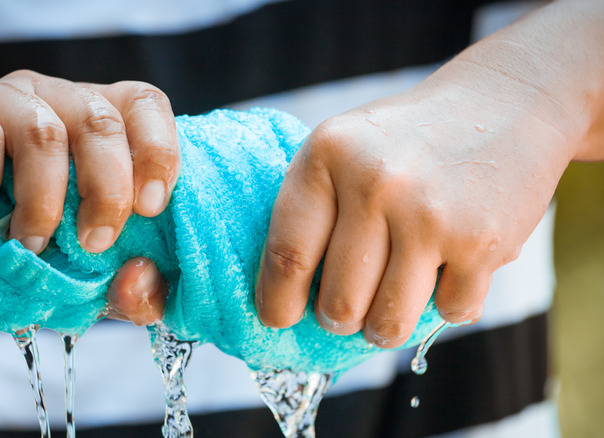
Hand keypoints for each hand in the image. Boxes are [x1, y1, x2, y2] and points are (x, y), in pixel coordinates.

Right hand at [0, 70, 174, 321]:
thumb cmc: (17, 253)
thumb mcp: (84, 277)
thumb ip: (128, 288)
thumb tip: (139, 281)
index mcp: (98, 123)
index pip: (144, 105)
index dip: (159, 151)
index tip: (150, 208)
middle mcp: (54, 99)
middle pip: (100, 119)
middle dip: (108, 190)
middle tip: (93, 242)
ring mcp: (0, 99)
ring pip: (43, 130)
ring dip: (44, 201)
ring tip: (30, 243)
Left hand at [255, 73, 574, 347]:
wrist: (506, 103)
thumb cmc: (407, 141)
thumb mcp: (344, 149)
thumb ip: (312, 210)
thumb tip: (285, 298)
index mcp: (326, 155)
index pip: (287, 254)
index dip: (278, 301)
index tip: (279, 319)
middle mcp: (374, 183)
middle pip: (338, 303)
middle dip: (339, 318)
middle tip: (348, 306)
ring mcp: (429, 215)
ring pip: (388, 323)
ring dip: (386, 325)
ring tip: (391, 300)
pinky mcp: (480, 242)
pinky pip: (449, 314)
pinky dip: (448, 303)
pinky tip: (449, 267)